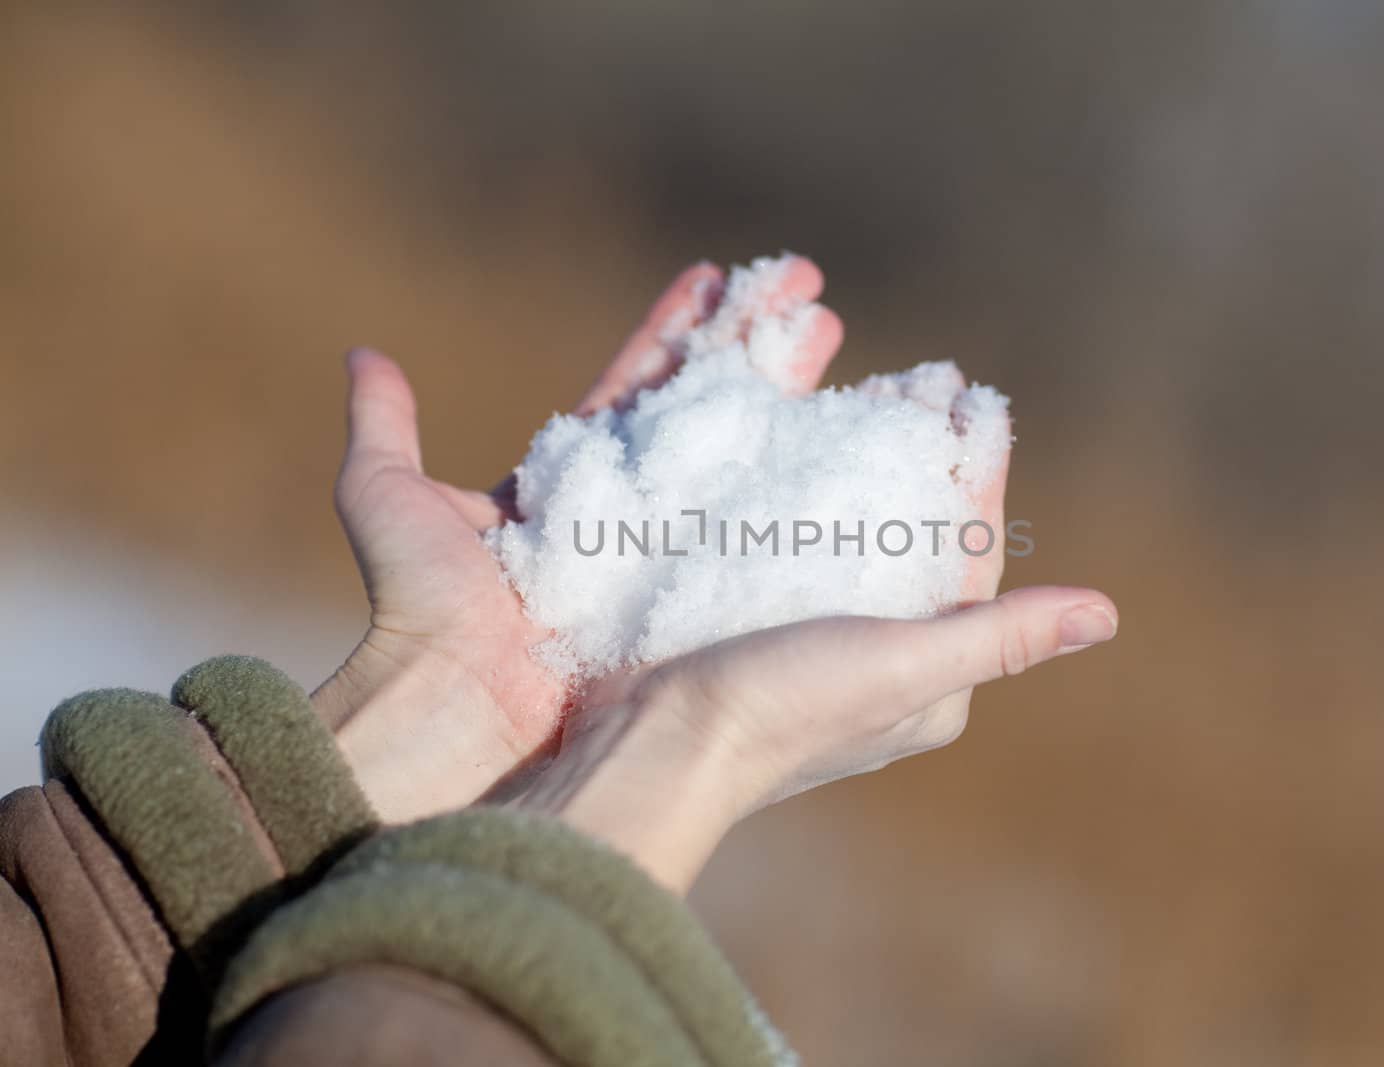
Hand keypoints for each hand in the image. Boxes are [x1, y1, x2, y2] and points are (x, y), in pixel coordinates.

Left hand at [315, 257, 843, 821]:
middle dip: (750, 346)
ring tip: (828, 319)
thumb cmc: (420, 609)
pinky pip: (753, 524)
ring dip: (780, 384)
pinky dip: (794, 478)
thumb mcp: (390, 500)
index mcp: (569, 484)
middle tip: (801, 286)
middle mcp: (629, 514)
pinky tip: (839, 431)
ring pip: (735, 451)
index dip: (675, 331)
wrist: (459, 708)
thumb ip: (385, 428)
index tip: (717, 274)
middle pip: (701, 408)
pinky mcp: (695, 590)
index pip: (632, 387)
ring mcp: (668, 552)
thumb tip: (365, 355)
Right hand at [508, 374, 1116, 892]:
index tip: (974, 399)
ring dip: (870, 458)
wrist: (653, 744)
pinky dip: (810, 482)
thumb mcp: (905, 668)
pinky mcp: (752, 621)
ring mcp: (813, 640)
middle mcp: (882, 660)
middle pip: (916, 537)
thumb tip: (1107, 615)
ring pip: (858, 530)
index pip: (972, 557)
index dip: (978, 473)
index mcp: (931, 679)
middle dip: (923, 455)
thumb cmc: (786, 707)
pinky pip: (799, 536)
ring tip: (872, 391)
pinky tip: (801, 435)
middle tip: (920, 380)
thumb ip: (1000, 637)